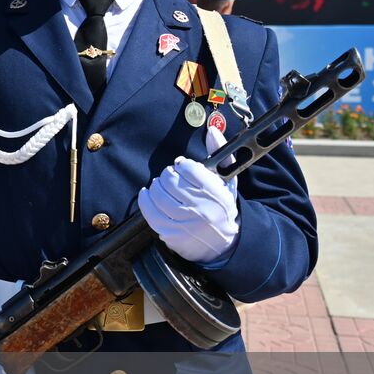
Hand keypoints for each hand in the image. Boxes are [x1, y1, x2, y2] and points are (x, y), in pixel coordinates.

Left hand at [138, 125, 238, 262]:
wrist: (224, 244)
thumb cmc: (222, 208)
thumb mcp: (227, 181)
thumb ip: (219, 154)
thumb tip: (211, 129)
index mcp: (216, 194)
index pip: (188, 168)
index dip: (182, 164)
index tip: (182, 167)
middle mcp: (201, 209)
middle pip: (170, 180)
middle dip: (168, 174)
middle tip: (171, 176)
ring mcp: (185, 224)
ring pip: (158, 194)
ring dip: (156, 185)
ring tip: (162, 185)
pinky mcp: (171, 235)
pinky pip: (149, 212)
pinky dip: (145, 199)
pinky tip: (148, 195)